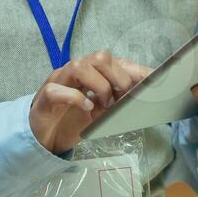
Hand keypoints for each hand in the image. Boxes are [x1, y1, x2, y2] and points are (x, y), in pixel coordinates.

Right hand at [29, 50, 149, 155]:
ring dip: (99, 85)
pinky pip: (56, 89)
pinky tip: (87, 109)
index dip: (135, 69)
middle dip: (118, 77)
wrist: (42, 138)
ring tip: (105, 104)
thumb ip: (115, 104)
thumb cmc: (72, 122)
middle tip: (123, 99)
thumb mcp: (100, 114)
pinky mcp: (44, 99)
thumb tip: (141, 100)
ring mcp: (58, 82)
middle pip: (99, 57)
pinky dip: (75, 98)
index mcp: (90, 73)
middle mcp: (74, 72)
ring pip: (78, 66)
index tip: (155, 79)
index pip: (115, 62)